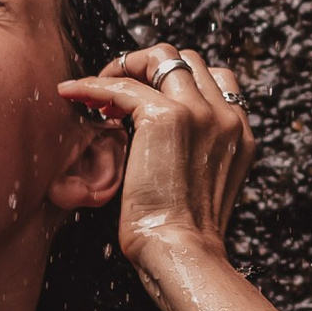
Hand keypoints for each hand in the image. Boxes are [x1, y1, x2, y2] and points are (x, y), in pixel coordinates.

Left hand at [60, 44, 256, 282]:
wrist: (182, 254)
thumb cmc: (183, 236)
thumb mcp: (204, 186)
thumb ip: (197, 154)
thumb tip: (163, 142)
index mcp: (239, 133)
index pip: (216, 77)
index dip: (176, 80)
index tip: (145, 99)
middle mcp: (225, 116)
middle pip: (187, 59)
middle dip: (147, 68)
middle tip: (116, 93)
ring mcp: (199, 113)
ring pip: (160, 57)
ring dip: (124, 67)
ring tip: (98, 92)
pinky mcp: (167, 118)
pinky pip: (122, 85)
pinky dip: (92, 85)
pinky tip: (72, 94)